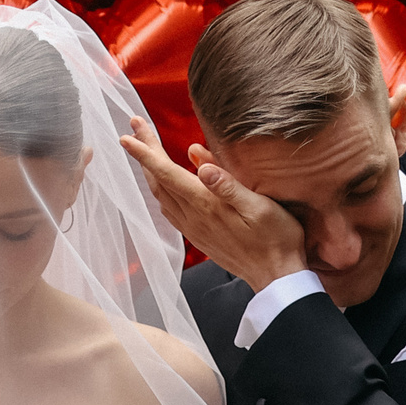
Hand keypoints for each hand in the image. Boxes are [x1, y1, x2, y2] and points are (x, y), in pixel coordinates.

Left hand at [118, 116, 305, 288]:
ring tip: (146, 149)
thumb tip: (199, 160)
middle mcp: (194, 217)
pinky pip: (170, 209)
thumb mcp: (259, 206)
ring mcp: (194, 228)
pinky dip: (161, 190)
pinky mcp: (198, 236)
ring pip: (160, 195)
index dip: (145, 153)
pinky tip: (164, 185)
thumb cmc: (276, 238)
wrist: (276, 277)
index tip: (128, 135)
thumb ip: (227, 184)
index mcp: (206, 204)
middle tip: (135, 127)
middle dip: (144, 152)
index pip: (167, 173)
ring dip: (150, 171)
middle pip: (158, 180)